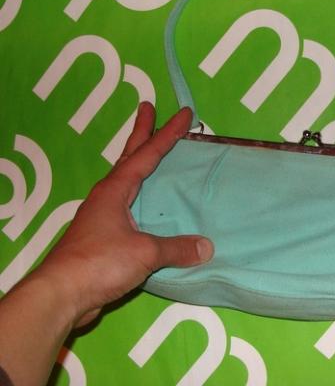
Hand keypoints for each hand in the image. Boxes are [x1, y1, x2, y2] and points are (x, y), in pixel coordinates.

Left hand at [36, 102, 213, 326]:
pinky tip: (146, 205)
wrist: (62, 293)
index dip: (167, 134)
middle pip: (128, 156)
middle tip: (148, 108)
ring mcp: (101, 216)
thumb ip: (176, 247)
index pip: (147, 154)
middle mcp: (107, 196)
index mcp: (116, 190)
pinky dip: (139, 194)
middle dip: (141, 132)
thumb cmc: (101, 262)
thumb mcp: (145, 252)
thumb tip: (206, 247)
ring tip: (150, 153)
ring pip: (125, 180)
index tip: (184, 114)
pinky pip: (127, 205)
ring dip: (138, 162)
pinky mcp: (101, 236)